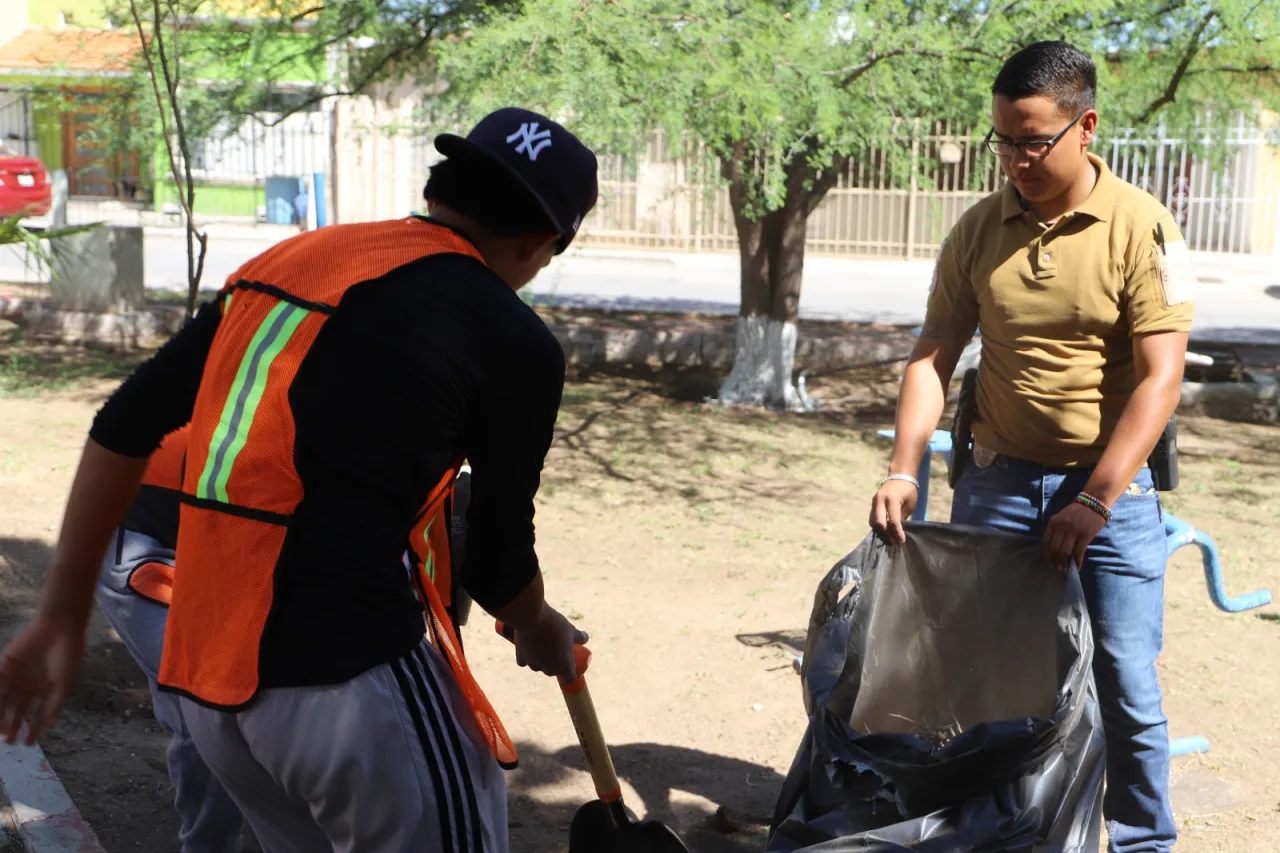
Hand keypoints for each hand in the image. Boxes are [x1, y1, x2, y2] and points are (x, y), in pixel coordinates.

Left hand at [0, 615, 86, 744]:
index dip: (33, 730)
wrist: (59, 627)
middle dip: (12, 725)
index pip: (37, 714)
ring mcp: (16, 677)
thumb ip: (55, 704)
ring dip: (0, 714)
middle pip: (17, 710)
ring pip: (4, 700)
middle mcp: (29, 686)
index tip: (28, 744)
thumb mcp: (64, 682)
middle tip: (8, 740)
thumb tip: (49, 725)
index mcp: (45, 691)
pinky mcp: (5, 666)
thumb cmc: (67, 655)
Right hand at [512, 606, 588, 682]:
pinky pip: (525, 661)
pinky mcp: (521, 659)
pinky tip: (529, 645)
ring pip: (539, 666)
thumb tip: (585, 638)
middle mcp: (549, 669)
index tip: (570, 664)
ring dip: (541, 659)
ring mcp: (534, 665)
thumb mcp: (571, 630)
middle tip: (556, 649)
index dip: (571, 672)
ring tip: (543, 643)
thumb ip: (580, 637)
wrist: (533, 618)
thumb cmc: (555, 625)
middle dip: (555, 663)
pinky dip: (528, 656)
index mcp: (564, 666)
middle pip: (553, 671)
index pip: (569, 678)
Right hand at [869, 479, 918, 542]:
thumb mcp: (910, 504)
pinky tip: (886, 528)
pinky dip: (879, 524)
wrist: (900, 475)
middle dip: (887, 533)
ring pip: (874, 520)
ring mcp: (875, 500)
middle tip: (894, 540)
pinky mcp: (873, 502)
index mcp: (892, 499)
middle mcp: (880, 500)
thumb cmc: (909, 490)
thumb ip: (902, 517)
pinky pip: (873, 516)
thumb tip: (897, 531)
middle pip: (879, 522)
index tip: (901, 540)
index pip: (893, 521)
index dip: (897, 532)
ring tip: (890, 536)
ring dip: (881, 530)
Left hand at [1044, 502, 1107, 572]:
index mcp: (1053, 522)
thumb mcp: (1062, 518)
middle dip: (1056, 561)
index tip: (1049, 563)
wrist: (1094, 502)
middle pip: (1055, 548)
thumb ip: (1057, 531)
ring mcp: (1073, 530)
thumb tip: (1054, 551)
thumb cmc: (1077, 512)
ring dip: (1065, 563)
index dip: (1047, 555)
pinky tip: (1077, 567)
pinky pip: (1078, 552)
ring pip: (1065, 552)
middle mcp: (1061, 526)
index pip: (1046, 542)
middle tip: (1058, 569)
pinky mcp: (1085, 535)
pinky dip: (1077, 562)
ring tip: (1066, 569)